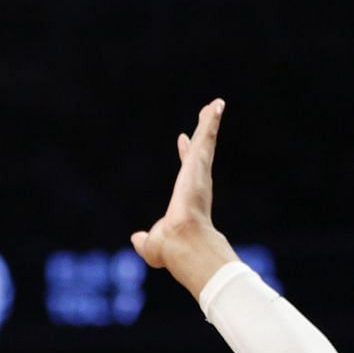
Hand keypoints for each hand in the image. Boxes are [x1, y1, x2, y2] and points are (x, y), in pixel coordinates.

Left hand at [130, 99, 240, 298]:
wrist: (182, 243)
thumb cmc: (170, 249)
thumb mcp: (151, 244)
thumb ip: (145, 240)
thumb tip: (136, 239)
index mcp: (188, 196)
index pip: (188, 169)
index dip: (187, 154)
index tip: (184, 139)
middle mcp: (197, 182)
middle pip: (201, 151)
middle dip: (204, 132)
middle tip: (208, 114)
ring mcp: (200, 172)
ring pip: (206, 140)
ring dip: (210, 121)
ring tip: (216, 103)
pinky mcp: (200, 164)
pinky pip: (207, 137)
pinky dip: (211, 121)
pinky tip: (216, 105)